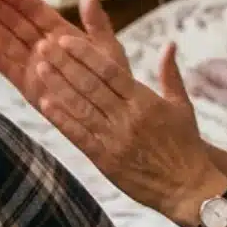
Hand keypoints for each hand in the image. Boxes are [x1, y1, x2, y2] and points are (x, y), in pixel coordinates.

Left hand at [0, 0, 222, 226]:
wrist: (188, 187)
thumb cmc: (185, 145)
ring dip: (57, 86)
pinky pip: (79, 136)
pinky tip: (44, 104)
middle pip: (91, 85)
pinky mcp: (106, 160)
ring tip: (38, 67)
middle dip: (65, 63)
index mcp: (145, 101)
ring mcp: (115, 139)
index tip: (65, 39)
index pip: (110, 71)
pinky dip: (62, 119)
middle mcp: (128, 117)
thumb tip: (169, 43)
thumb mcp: (182, 106)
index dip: (85, 54)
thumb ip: (170, 74)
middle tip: (43, 44)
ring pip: (81, 107)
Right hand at [0, 0, 110, 106]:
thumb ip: (96, 21)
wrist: (111, 113)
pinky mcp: (28, 87)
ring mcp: (34, 66)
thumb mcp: (107, 46)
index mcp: (60, 32)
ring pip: (8, 41)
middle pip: (15, 22)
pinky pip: (9, 70)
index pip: (35, 10)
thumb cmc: (111, 78)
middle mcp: (43, 46)